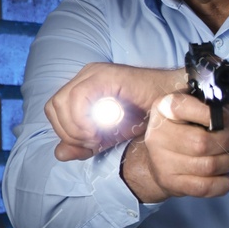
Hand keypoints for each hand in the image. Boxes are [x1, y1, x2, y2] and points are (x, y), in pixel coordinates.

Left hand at [46, 63, 184, 160]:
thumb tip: (58, 154)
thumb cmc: (145, 117)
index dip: (65, 132)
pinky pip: (79, 98)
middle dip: (69, 132)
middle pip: (53, 107)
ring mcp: (94, 73)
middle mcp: (85, 76)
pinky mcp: (105, 76)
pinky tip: (102, 128)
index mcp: (82, 86)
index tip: (90, 144)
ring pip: (62, 102)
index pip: (54, 110)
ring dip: (76, 127)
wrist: (174, 105)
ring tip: (99, 137)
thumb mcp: (109, 136)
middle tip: (94, 142)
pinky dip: (84, 119)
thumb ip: (84, 144)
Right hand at [120, 91, 228, 203]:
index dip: (212, 114)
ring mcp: (163, 161)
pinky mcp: (171, 183)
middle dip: (228, 141)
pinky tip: (224, 173)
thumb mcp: (208, 105)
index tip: (226, 119)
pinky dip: (223, 182)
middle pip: (202, 143)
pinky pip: (206, 187)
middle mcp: (159, 134)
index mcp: (165, 108)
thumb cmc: (188, 127)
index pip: (183, 107)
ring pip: (209, 166)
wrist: (159, 157)